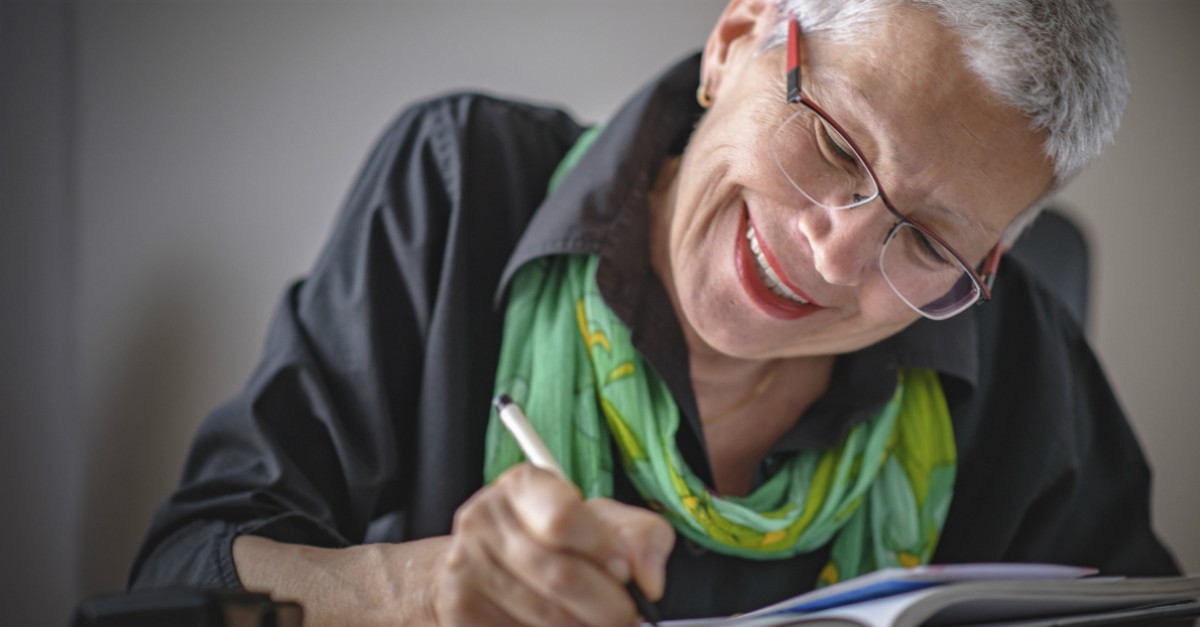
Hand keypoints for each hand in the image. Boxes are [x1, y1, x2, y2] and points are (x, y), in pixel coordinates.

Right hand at [433, 463, 675, 625]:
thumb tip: (650, 579)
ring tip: (596, 621)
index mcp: (524, 485)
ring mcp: (466, 568)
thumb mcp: (603, 522)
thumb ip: (641, 536)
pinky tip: (563, 625)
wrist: (483, 566)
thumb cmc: (556, 539)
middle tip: (625, 615)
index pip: (563, 519)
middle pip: (560, 576)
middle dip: (608, 606)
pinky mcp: (462, 611)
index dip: (604, 552)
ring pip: (546, 617)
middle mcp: (485, 519)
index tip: (624, 570)